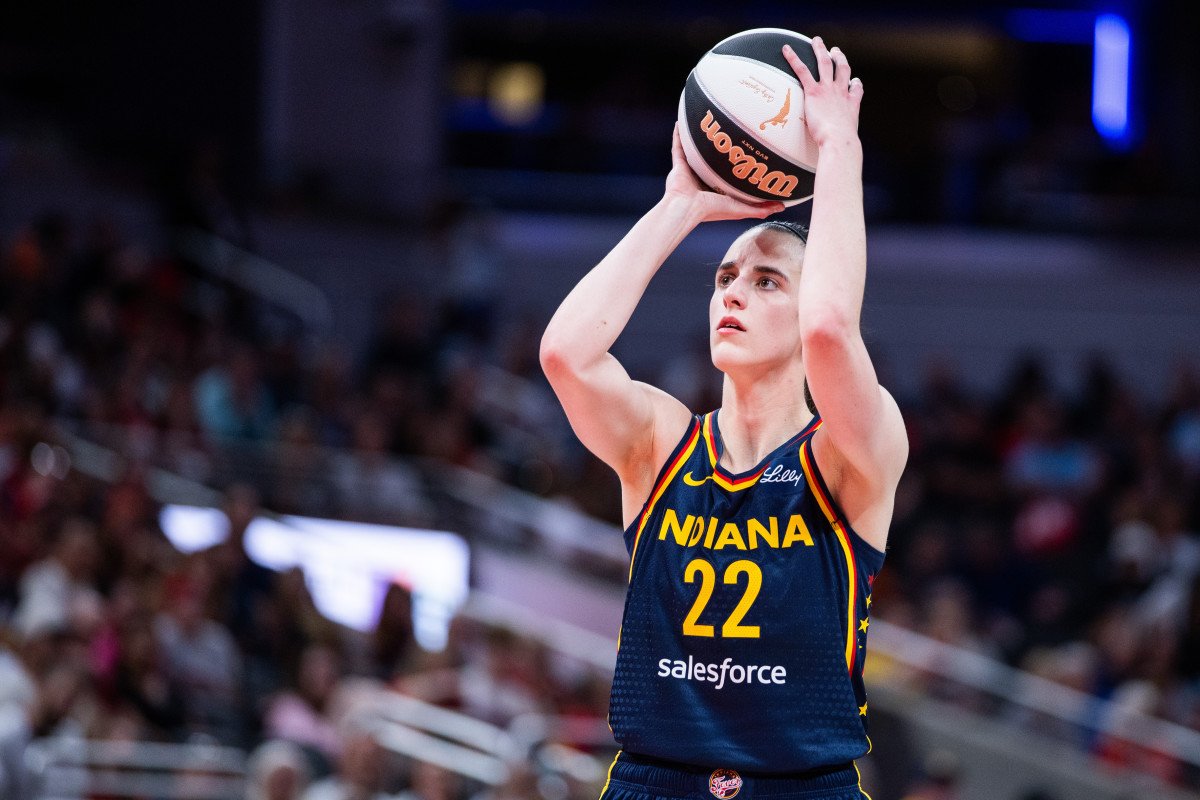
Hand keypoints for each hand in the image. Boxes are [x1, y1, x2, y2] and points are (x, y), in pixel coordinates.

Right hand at [663, 123, 784, 222]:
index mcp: (715, 189)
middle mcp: (702, 179)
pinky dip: (679, 135)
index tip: (746, 154)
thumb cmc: (713, 210)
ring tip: (705, 125)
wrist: (688, 207)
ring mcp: (689, 171)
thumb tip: (782, 207)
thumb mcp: (742, 209)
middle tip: (728, 135)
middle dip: (717, 150)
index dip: (735, 165)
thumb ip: (761, 208)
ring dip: (698, 140)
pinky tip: (682, 122)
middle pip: (711, 161)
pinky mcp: (678, 165)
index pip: (726, 175)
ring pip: (695, 151)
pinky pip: (678, 146)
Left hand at [783, 37, 862, 148]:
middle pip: (842, 69)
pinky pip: (802, 70)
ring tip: (816, 41)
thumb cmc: (842, 147)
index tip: (854, 80)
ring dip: (820, 50)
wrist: (840, 141)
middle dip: (839, 58)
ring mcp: (829, 90)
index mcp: (851, 106)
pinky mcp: (814, 91)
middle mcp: (842, 93)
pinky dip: (794, 58)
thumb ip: (842, 144)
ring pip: (825, 63)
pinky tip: (786, 50)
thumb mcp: (846, 143)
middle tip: (835, 51)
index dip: (855, 83)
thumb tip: (842, 159)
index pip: (855, 90)